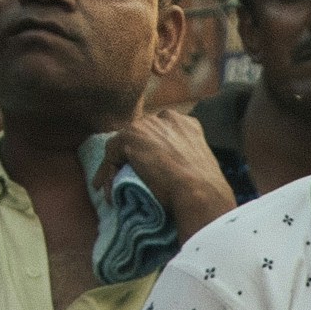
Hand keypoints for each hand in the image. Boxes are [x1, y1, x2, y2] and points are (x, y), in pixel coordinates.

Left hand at [112, 104, 237, 243]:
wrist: (198, 192)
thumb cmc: (203, 187)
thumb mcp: (198, 163)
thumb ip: (184, 155)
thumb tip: (174, 168)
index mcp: (186, 123)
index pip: (160, 132)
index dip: (152, 150)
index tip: (148, 168)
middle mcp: (166, 118)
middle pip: (140, 135)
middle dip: (133, 155)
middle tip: (128, 176)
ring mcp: (147, 125)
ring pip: (124, 145)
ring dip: (118, 166)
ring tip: (114, 188)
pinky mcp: (130, 137)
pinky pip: (111, 156)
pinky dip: (107, 173)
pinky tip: (107, 190)